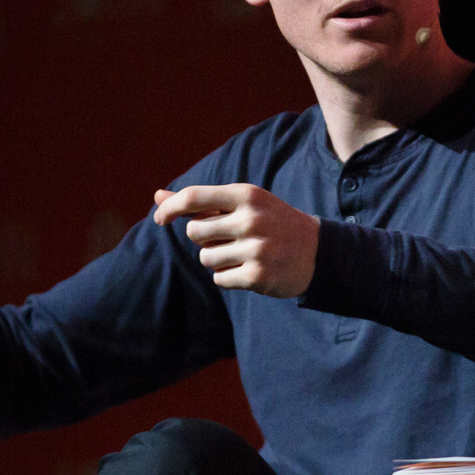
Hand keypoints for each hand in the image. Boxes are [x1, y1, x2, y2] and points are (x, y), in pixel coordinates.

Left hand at [152, 184, 319, 297]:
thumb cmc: (271, 222)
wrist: (317, 251)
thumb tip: (158, 196)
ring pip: (205, 258)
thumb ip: (201, 202)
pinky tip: (249, 269)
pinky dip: (228, 277)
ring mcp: (256, 249)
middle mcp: (251, 219)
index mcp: (246, 195)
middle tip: (227, 238)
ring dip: (216, 259)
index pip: (194, 197)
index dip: (170, 208)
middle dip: (203, 238)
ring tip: (242, 254)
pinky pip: (219, 279)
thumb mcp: (243, 204)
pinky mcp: (258, 276)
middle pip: (194, 232)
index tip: (159, 219)